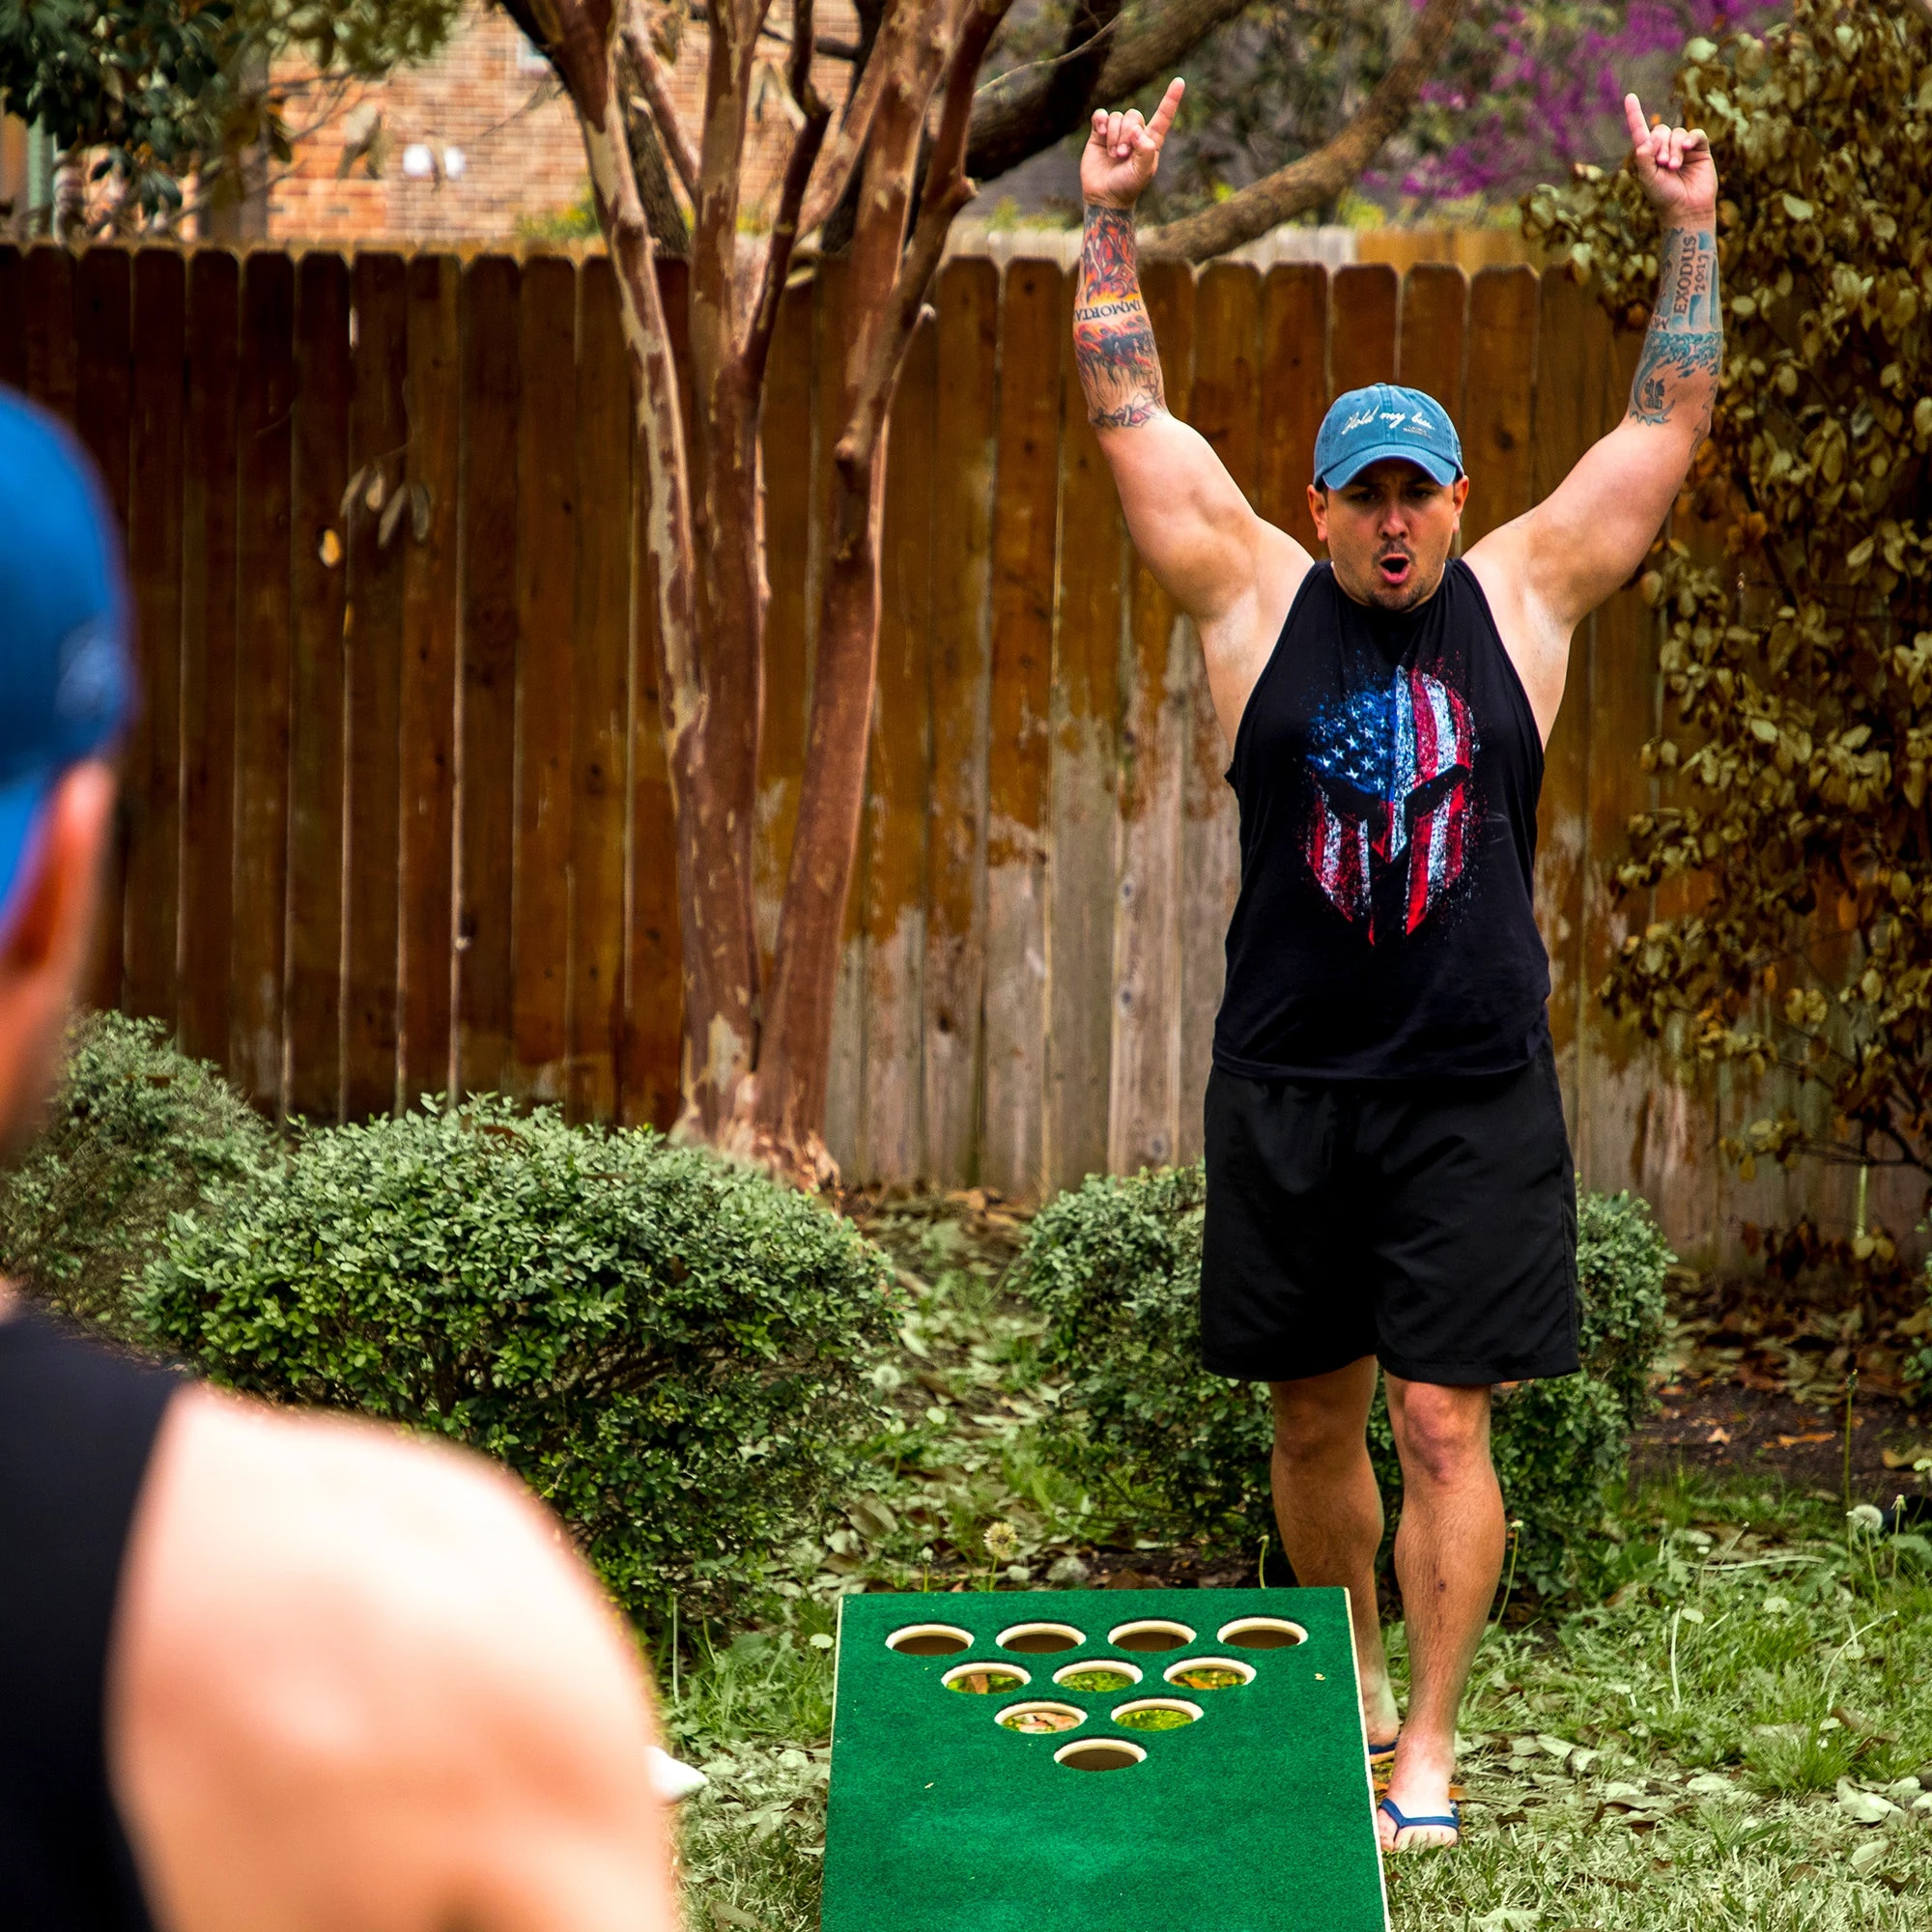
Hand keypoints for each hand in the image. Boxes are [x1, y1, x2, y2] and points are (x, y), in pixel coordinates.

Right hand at [1080, 77, 1184, 210]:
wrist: (1104, 197)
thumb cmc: (1127, 187)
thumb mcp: (1142, 172)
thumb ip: (1145, 151)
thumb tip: (1137, 130)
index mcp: (1150, 141)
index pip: (1163, 117)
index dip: (1170, 100)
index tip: (1179, 82)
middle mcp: (1135, 133)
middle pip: (1134, 115)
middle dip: (1127, 134)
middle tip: (1122, 155)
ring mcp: (1116, 132)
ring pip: (1117, 116)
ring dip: (1114, 135)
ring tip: (1113, 155)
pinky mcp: (1099, 133)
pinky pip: (1101, 115)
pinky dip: (1101, 120)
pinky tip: (1100, 131)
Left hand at [1623, 92, 1715, 225]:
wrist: (1686, 209)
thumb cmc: (1664, 197)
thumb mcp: (1648, 178)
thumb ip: (1644, 157)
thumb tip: (1649, 137)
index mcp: (1649, 156)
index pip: (1640, 131)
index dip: (1635, 114)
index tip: (1629, 97)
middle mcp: (1665, 149)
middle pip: (1661, 130)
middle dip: (1660, 145)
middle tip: (1662, 164)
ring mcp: (1683, 148)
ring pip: (1677, 133)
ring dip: (1673, 149)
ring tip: (1673, 167)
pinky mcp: (1700, 149)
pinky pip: (1695, 135)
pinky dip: (1689, 139)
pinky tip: (1686, 149)